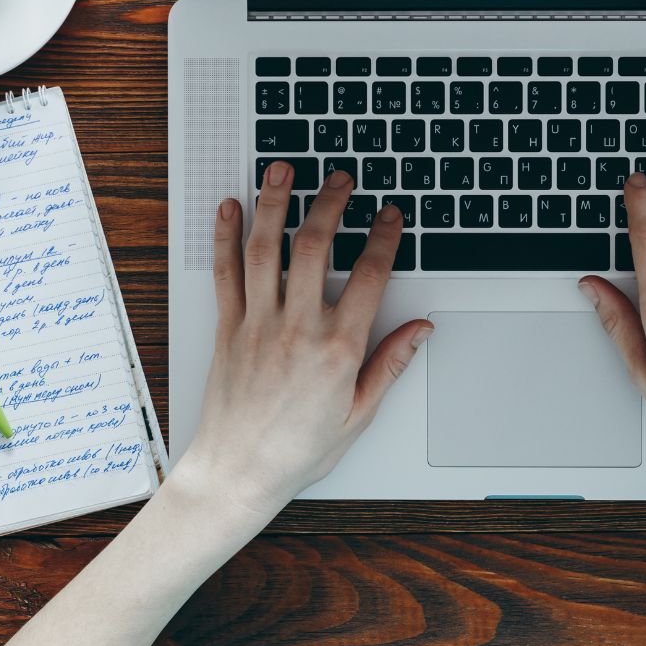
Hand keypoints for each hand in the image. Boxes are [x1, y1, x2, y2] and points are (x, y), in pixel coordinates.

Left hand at [178, 162, 431, 517]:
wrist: (238, 473)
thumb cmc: (299, 449)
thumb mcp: (360, 413)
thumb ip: (390, 364)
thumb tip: (420, 329)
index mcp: (338, 349)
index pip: (368, 277)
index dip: (382, 238)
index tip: (388, 215)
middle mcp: (297, 329)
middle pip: (315, 249)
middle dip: (329, 205)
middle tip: (339, 179)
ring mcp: (258, 325)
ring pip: (265, 251)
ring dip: (274, 205)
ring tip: (282, 172)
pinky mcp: (228, 329)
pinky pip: (225, 275)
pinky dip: (224, 238)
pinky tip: (229, 209)